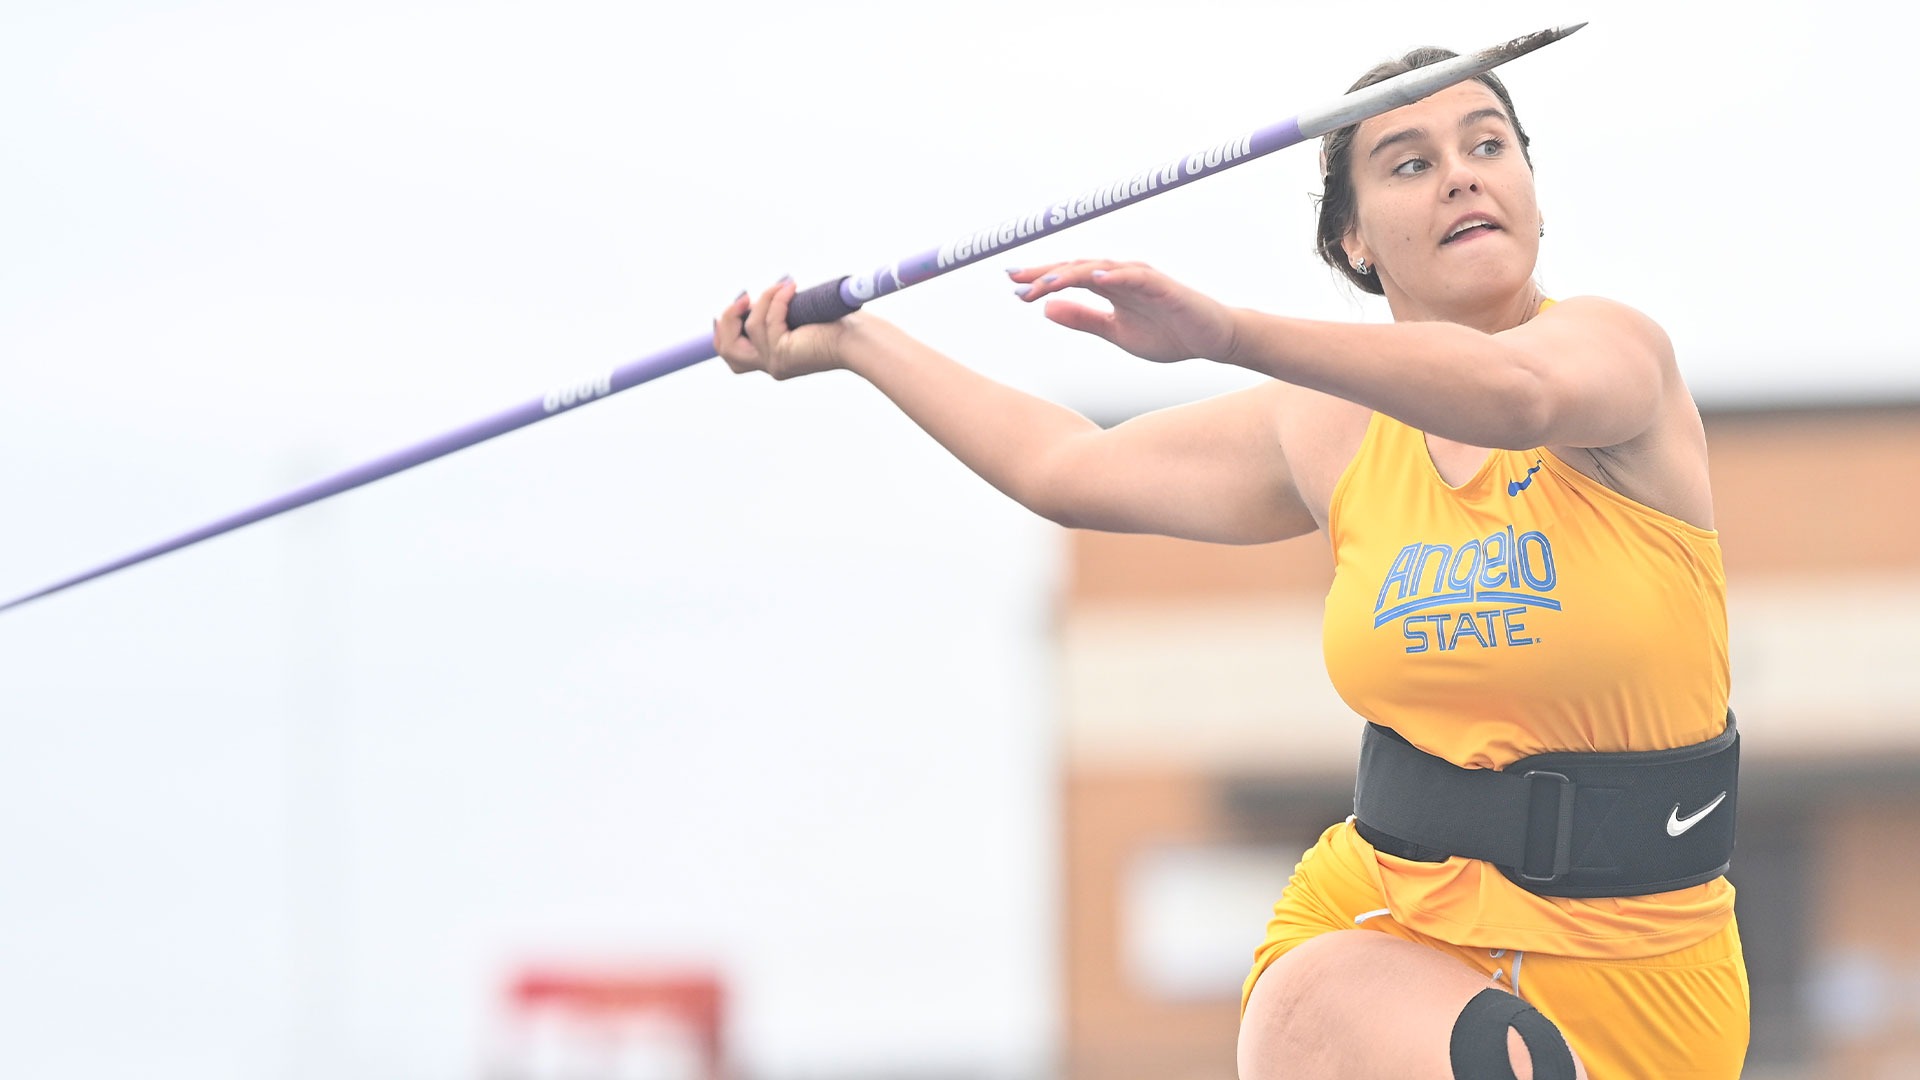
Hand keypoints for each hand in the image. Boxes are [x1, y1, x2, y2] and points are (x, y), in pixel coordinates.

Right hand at [714, 278, 848, 380]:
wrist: (860, 340)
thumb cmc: (841, 325)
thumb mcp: (800, 317)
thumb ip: (779, 313)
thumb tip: (764, 294)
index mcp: (776, 359)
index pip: (735, 356)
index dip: (723, 331)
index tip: (735, 303)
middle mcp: (773, 365)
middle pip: (728, 349)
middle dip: (728, 319)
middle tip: (745, 297)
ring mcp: (775, 362)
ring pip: (751, 325)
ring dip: (765, 298)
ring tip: (786, 284)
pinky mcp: (782, 353)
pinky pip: (768, 320)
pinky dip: (777, 299)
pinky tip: (793, 287)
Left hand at [1009, 260, 1236, 363]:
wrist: (1211, 341)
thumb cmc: (1167, 334)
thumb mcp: (1115, 332)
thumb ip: (1083, 320)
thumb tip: (1046, 309)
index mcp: (1109, 287)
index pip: (1068, 278)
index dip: (1040, 280)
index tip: (1012, 285)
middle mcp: (1122, 277)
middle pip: (1077, 268)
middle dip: (1046, 273)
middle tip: (1016, 280)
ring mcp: (1143, 279)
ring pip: (1101, 268)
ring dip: (1072, 273)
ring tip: (1046, 281)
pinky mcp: (1165, 287)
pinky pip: (1137, 277)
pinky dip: (1116, 275)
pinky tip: (1095, 277)